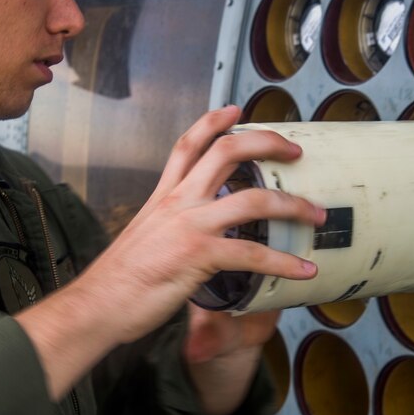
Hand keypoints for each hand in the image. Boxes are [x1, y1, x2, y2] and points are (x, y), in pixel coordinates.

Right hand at [18, 105, 322, 400]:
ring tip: (317, 214)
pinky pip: (253, 254)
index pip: (188, 145)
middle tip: (295, 151)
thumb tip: (191, 233)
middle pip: (226, 151)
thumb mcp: (145, 238)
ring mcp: (190, 226)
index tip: (235, 108)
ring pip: (253, 199)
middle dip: (266, 143)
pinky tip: (304, 270)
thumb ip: (170, 227)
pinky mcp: (199, 256)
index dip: (212, 121)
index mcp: (163, 196)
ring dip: (293, 205)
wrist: (97, 306)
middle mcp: (178, 202)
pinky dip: (284, 262)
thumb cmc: (119, 280)